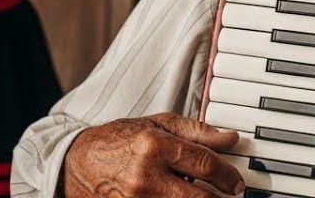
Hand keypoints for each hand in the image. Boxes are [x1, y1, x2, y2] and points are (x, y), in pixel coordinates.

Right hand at [61, 113, 244, 197]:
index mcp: (154, 147)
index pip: (205, 164)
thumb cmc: (118, 140)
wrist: (79, 163)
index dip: (228, 175)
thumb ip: (196, 131)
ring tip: (206, 196)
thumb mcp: (157, 124)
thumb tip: (230, 139)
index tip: (236, 181)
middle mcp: (146, 177)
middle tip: (231, 193)